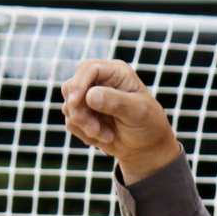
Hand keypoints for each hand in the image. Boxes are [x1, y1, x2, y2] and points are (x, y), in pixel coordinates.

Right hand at [61, 58, 181, 182]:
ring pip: (68, 107)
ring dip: (84, 125)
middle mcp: (99, 81)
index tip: (76, 102)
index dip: (78, 84)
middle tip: (94, 129)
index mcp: (116, 72)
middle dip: (78, 110)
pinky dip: (84, 133)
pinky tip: (103, 136)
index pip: (88, 68)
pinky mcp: (83, 114)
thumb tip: (90, 95)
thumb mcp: (138, 112)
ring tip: (107, 135)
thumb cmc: (148, 124)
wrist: (145, 147)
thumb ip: (116, 102)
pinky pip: (70, 122)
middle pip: (71, 87)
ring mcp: (89, 97)